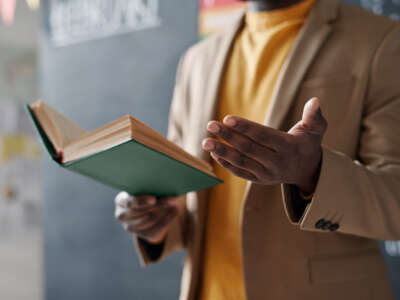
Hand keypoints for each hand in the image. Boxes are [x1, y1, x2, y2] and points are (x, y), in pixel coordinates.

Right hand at [114, 192, 178, 243]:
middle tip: (172, 199)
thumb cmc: (145, 191)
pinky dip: (167, 220)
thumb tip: (163, 184)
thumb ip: (150, 186)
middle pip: (142, 212)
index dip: (142, 201)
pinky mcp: (143, 235)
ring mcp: (131, 227)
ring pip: (150, 221)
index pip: (130, 203)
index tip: (153, 199)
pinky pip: (156, 230)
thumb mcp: (144, 187)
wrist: (145, 206)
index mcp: (120, 201)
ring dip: (165, 212)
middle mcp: (122, 215)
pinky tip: (175, 212)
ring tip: (175, 204)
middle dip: (159, 206)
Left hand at [202, 98, 326, 193]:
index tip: (227, 118)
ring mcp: (266, 174)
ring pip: (241, 162)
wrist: (307, 170)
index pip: (263, 136)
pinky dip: (227, 164)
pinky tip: (214, 153)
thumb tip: (315, 100)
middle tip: (211, 125)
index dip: (245, 127)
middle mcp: (276, 163)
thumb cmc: (307, 143)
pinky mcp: (258, 180)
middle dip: (228, 136)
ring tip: (206, 141)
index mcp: (288, 148)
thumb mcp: (315, 130)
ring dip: (222, 151)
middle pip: (248, 149)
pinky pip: (240, 172)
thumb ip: (314, 116)